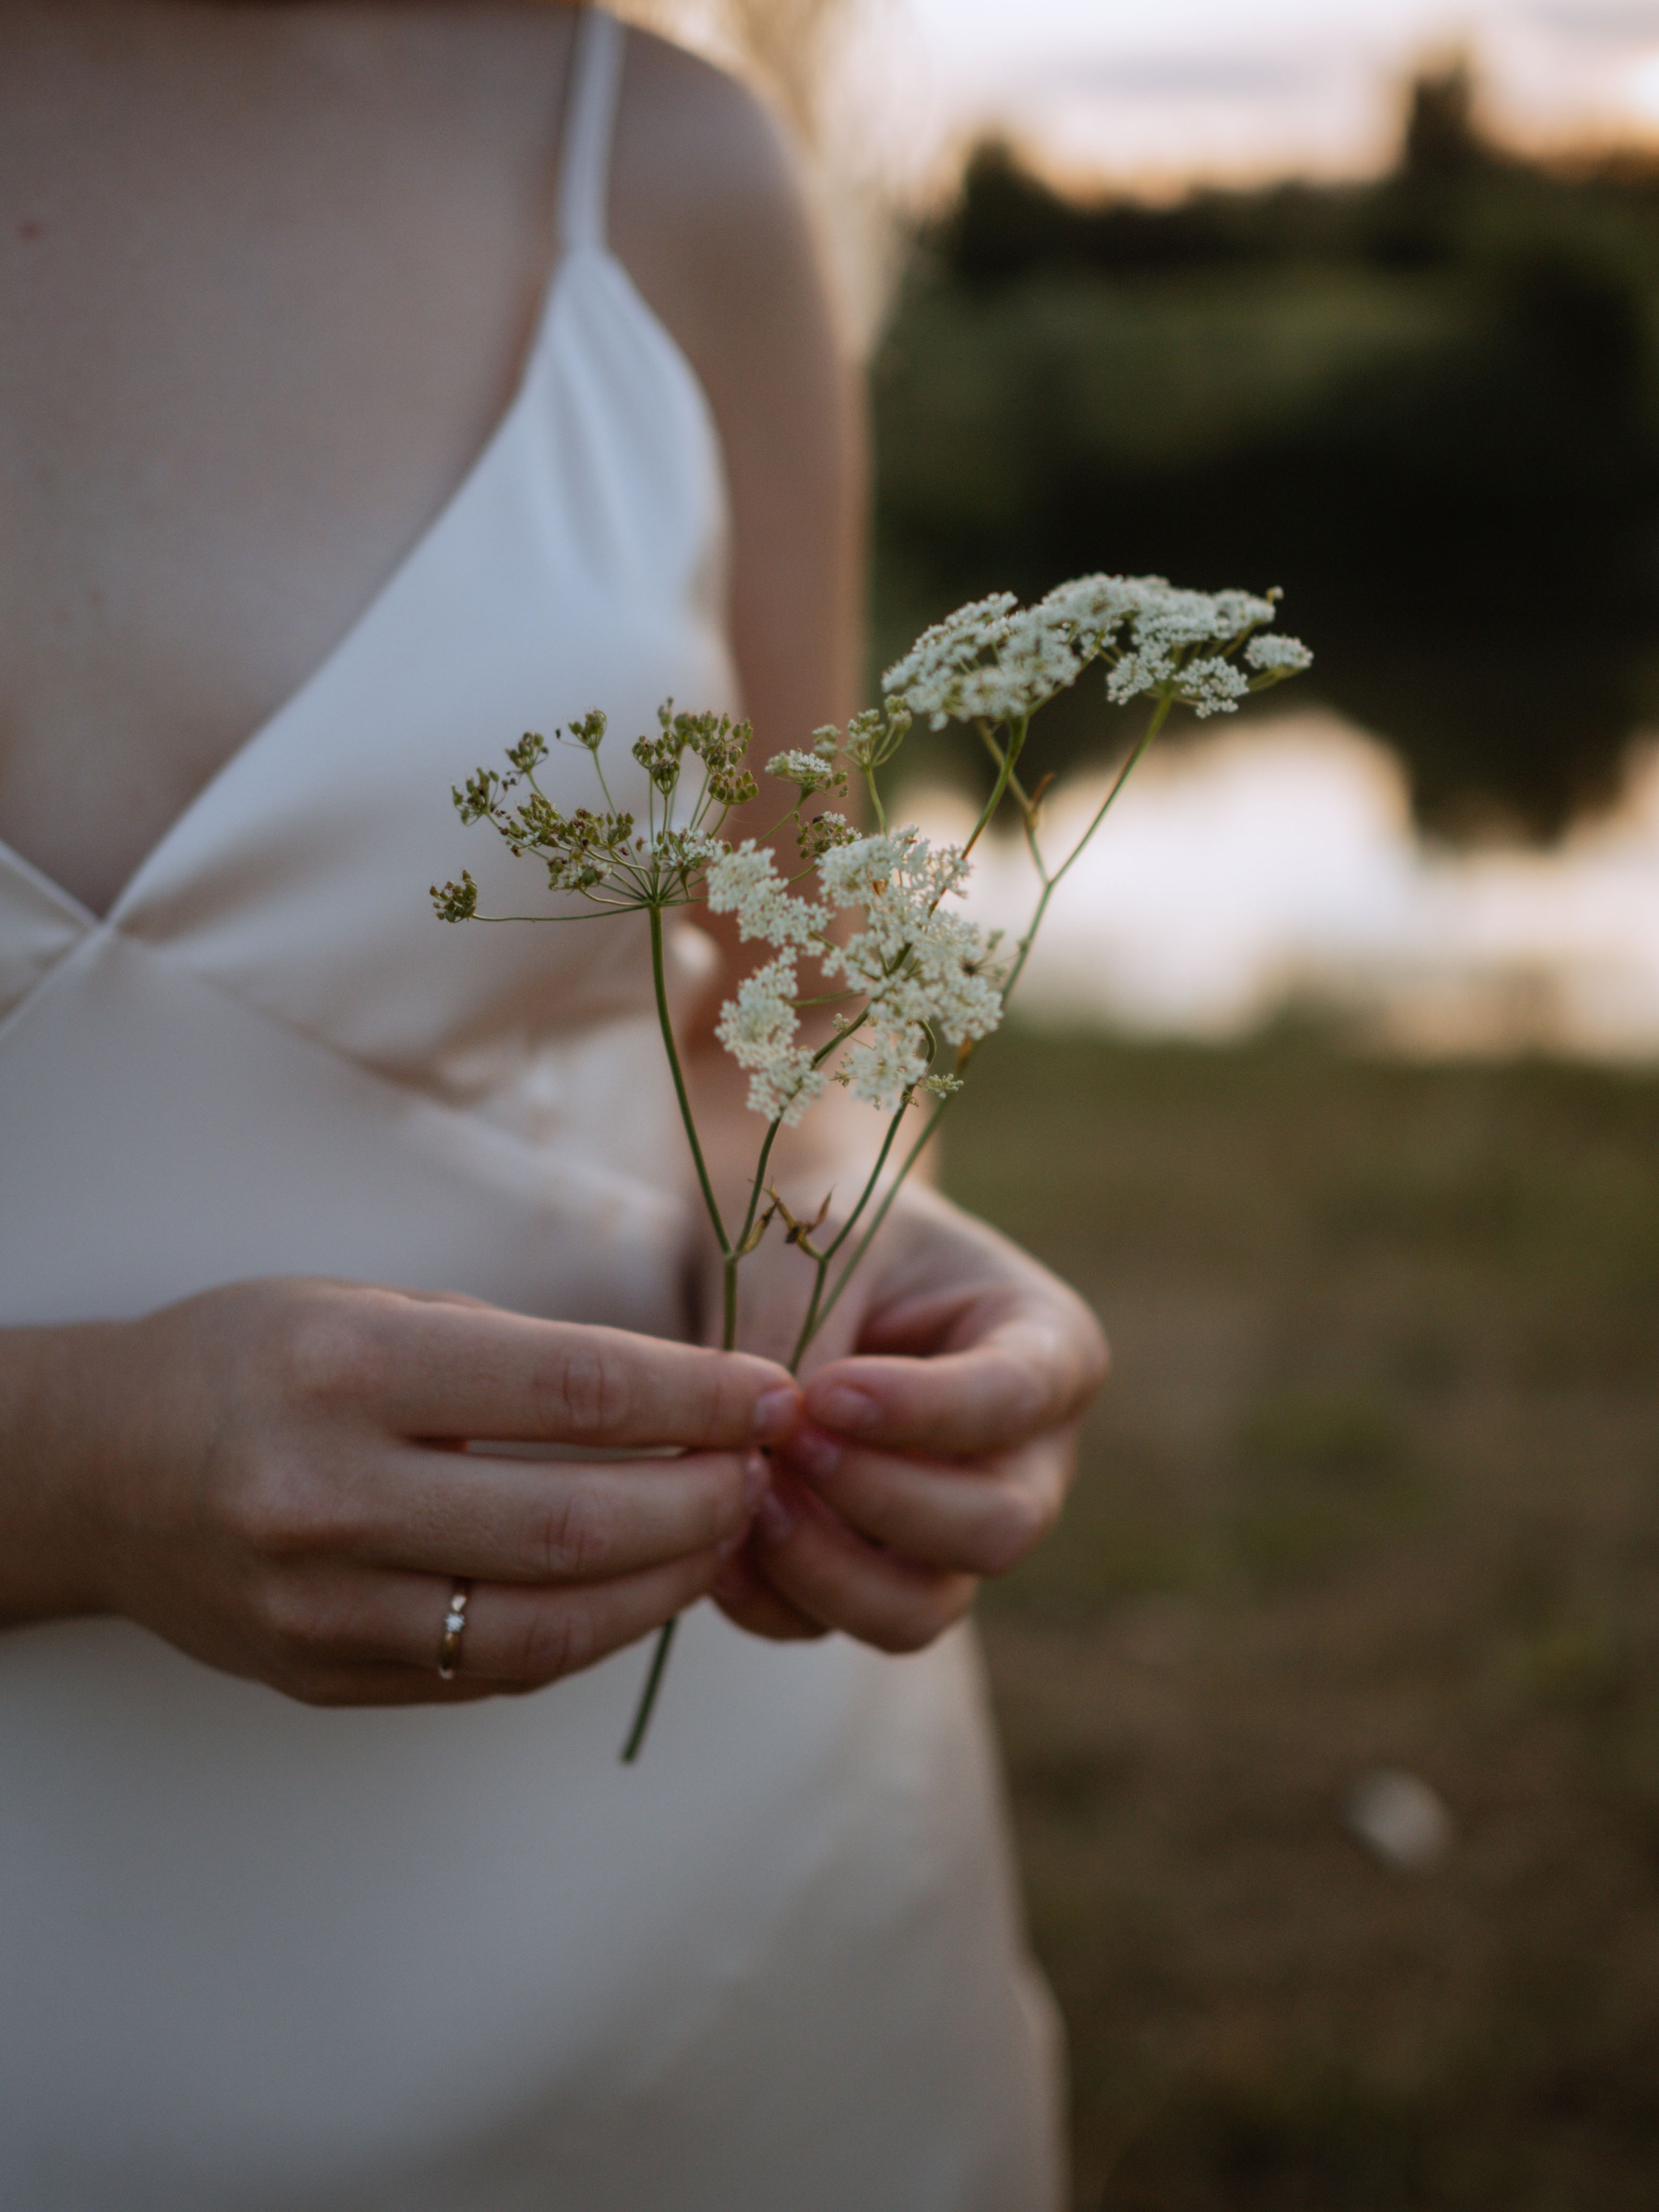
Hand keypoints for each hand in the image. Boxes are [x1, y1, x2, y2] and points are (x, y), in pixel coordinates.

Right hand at [6, 1279, 797, 1703]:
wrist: (99, 1469)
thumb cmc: (253, 1360)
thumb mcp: (373, 1308)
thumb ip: (520, 1361)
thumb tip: (687, 1403)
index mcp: (347, 1369)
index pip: (576, 1392)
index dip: (700, 1399)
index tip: (771, 1395)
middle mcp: (327, 1496)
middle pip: (578, 1523)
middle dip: (704, 1502)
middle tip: (763, 1473)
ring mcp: (320, 1607)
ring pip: (548, 1627)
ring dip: (665, 1586)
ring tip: (721, 1538)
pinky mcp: (322, 1678)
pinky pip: (490, 1673)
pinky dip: (588, 1634)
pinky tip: (635, 1590)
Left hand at [711, 1187, 1105, 1649]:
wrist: (782, 1264)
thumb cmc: (822, 1236)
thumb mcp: (815, 1251)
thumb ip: (800, 1341)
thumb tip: (766, 1452)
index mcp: (1046, 1347)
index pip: (1014, 1398)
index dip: (923, 1411)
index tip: (827, 1392)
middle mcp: (1024, 1458)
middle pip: (994, 1529)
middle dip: (880, 1500)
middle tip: (785, 1443)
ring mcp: (953, 1530)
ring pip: (920, 1608)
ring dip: (826, 1570)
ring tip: (748, 1497)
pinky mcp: (877, 1576)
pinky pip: (836, 1626)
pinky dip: (772, 1600)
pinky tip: (716, 1544)